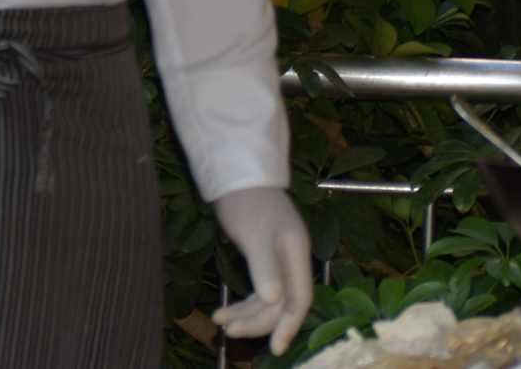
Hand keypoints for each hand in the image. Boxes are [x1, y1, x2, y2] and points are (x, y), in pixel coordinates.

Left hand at [210, 185, 313, 353]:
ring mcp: (277, 260)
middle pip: (281, 303)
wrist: (234, 173)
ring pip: (267, 299)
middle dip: (258, 321)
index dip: (289, 325)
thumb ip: (265, 267)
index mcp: (296, 253)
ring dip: (247, 314)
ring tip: (220, 323)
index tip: (276, 348)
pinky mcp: (262, 258)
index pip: (300, 299)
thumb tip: (275, 302)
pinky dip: (243, 302)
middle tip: (229, 331)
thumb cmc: (246, 200)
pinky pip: (258, 290)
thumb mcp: (254, 233)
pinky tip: (225, 311)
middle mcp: (291, 260)